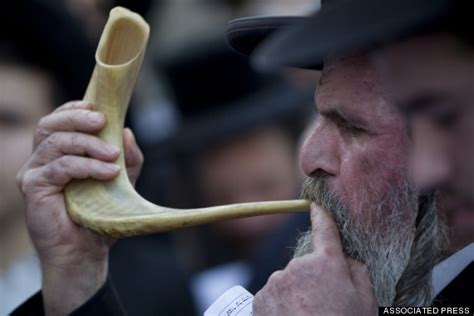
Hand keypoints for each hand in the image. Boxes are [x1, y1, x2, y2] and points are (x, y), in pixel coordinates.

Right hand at [16, 100, 143, 314]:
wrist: (87, 251)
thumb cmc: (100, 215)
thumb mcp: (122, 181)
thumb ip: (127, 158)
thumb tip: (127, 132)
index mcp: (59, 154)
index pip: (58, 121)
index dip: (73, 109)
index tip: (96, 106)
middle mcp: (42, 160)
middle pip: (50, 125)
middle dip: (78, 118)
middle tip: (102, 122)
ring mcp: (34, 173)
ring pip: (56, 143)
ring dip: (88, 144)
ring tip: (113, 156)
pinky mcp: (33, 187)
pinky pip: (59, 167)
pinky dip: (86, 166)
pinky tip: (108, 172)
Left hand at [252, 203, 376, 315]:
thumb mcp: (365, 302)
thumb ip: (356, 271)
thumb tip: (343, 258)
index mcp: (325, 264)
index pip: (324, 230)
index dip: (321, 215)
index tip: (315, 205)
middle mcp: (297, 267)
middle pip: (305, 264)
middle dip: (312, 279)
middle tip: (323, 305)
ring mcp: (276, 282)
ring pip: (288, 281)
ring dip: (295, 294)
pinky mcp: (260, 298)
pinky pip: (273, 295)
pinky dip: (280, 305)